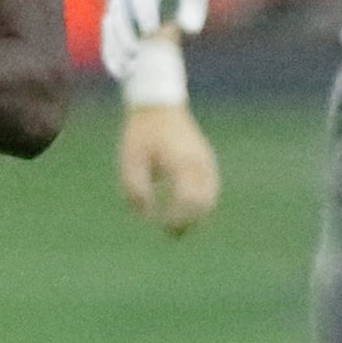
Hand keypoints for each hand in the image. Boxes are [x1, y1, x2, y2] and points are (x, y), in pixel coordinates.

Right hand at [100, 0, 214, 77]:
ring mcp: (119, 3)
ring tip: (127, 72)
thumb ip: (195, 3)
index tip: (152, 31)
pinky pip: (110, 36)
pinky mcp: (118, 16)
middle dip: (126, 35)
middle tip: (136, 54)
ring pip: (111, 28)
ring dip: (116, 49)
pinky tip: (123, 74)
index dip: (145, 12)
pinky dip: (113, 54)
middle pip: (120, 13)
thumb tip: (192, 31)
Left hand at [118, 102, 222, 235]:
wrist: (159, 107)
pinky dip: (199, 205)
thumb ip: (136, 190)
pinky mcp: (206, 163)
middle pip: (205, 204)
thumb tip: (147, 216)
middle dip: (189, 222)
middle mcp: (201, 165)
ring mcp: (207, 163)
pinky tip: (182, 211)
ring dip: (196, 216)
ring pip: (211, 199)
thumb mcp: (130, 162)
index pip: (189, 201)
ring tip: (175, 228)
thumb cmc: (141, 135)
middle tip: (170, 234)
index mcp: (183, 164)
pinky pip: (209, 190)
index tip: (161, 225)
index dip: (178, 218)